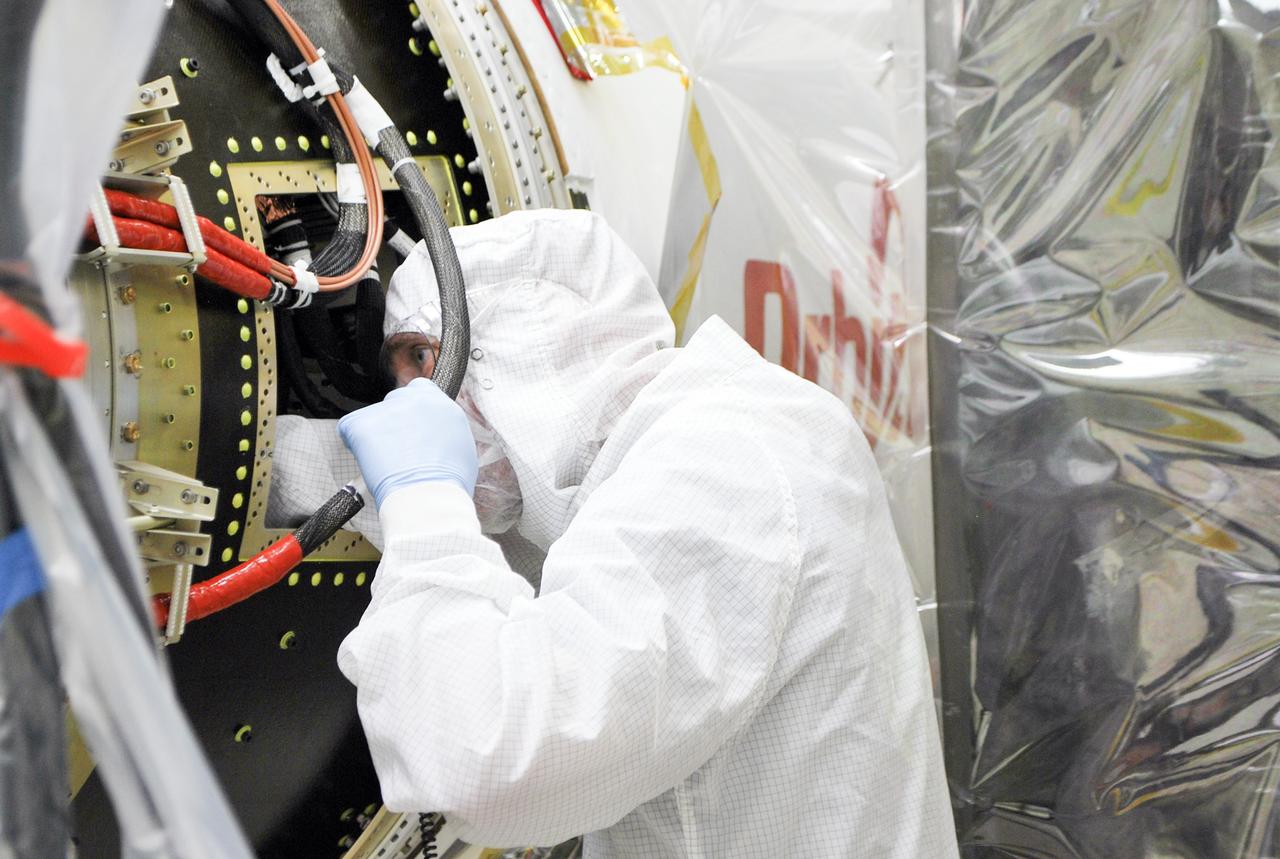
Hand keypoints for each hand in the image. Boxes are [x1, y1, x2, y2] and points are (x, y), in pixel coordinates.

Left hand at [338, 378, 478, 507]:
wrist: (427, 498)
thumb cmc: (446, 484)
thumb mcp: (460, 448)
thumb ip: (444, 431)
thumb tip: (435, 434)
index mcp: (440, 404)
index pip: (421, 390)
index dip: (413, 410)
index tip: (410, 425)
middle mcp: (414, 400)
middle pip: (396, 401)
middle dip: (395, 423)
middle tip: (398, 450)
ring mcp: (387, 410)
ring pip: (374, 417)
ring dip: (377, 435)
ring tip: (387, 463)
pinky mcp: (362, 423)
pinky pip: (349, 428)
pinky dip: (354, 443)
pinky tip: (368, 460)